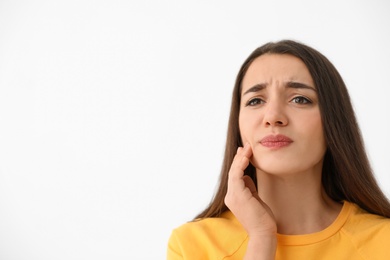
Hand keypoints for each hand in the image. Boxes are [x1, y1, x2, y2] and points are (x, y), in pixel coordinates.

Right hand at [224, 143, 276, 258]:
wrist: (263, 233)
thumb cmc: (262, 218)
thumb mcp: (255, 199)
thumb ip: (249, 188)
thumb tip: (246, 176)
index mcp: (234, 197)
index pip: (235, 176)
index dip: (239, 163)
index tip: (245, 152)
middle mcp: (230, 196)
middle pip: (233, 172)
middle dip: (239, 157)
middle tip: (246, 146)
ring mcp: (232, 196)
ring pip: (234, 172)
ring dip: (240, 159)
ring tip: (248, 148)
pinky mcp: (237, 196)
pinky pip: (236, 176)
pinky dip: (240, 166)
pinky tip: (246, 158)